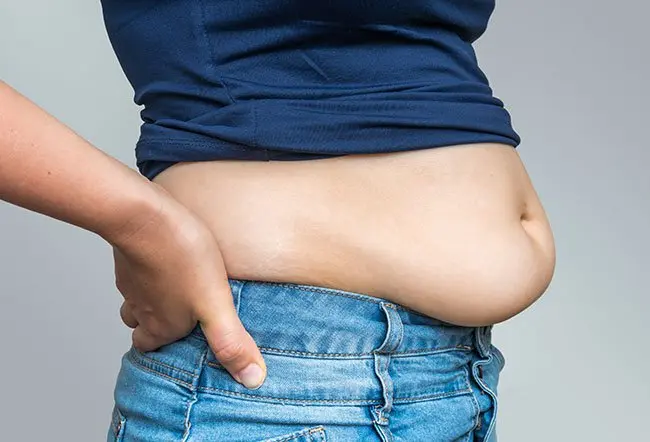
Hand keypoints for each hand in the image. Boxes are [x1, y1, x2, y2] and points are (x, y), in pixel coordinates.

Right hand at [109, 183, 266, 389]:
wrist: (145, 216)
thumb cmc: (182, 258)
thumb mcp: (215, 304)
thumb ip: (231, 341)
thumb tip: (252, 379)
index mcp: (160, 325)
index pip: (150, 349)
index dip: (163, 348)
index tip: (180, 342)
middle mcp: (140, 308)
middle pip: (141, 326)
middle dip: (157, 325)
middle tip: (179, 316)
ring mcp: (131, 281)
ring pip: (137, 298)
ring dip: (153, 298)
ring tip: (176, 288)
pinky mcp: (129, 256)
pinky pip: (137, 270)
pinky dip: (150, 270)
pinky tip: (168, 259)